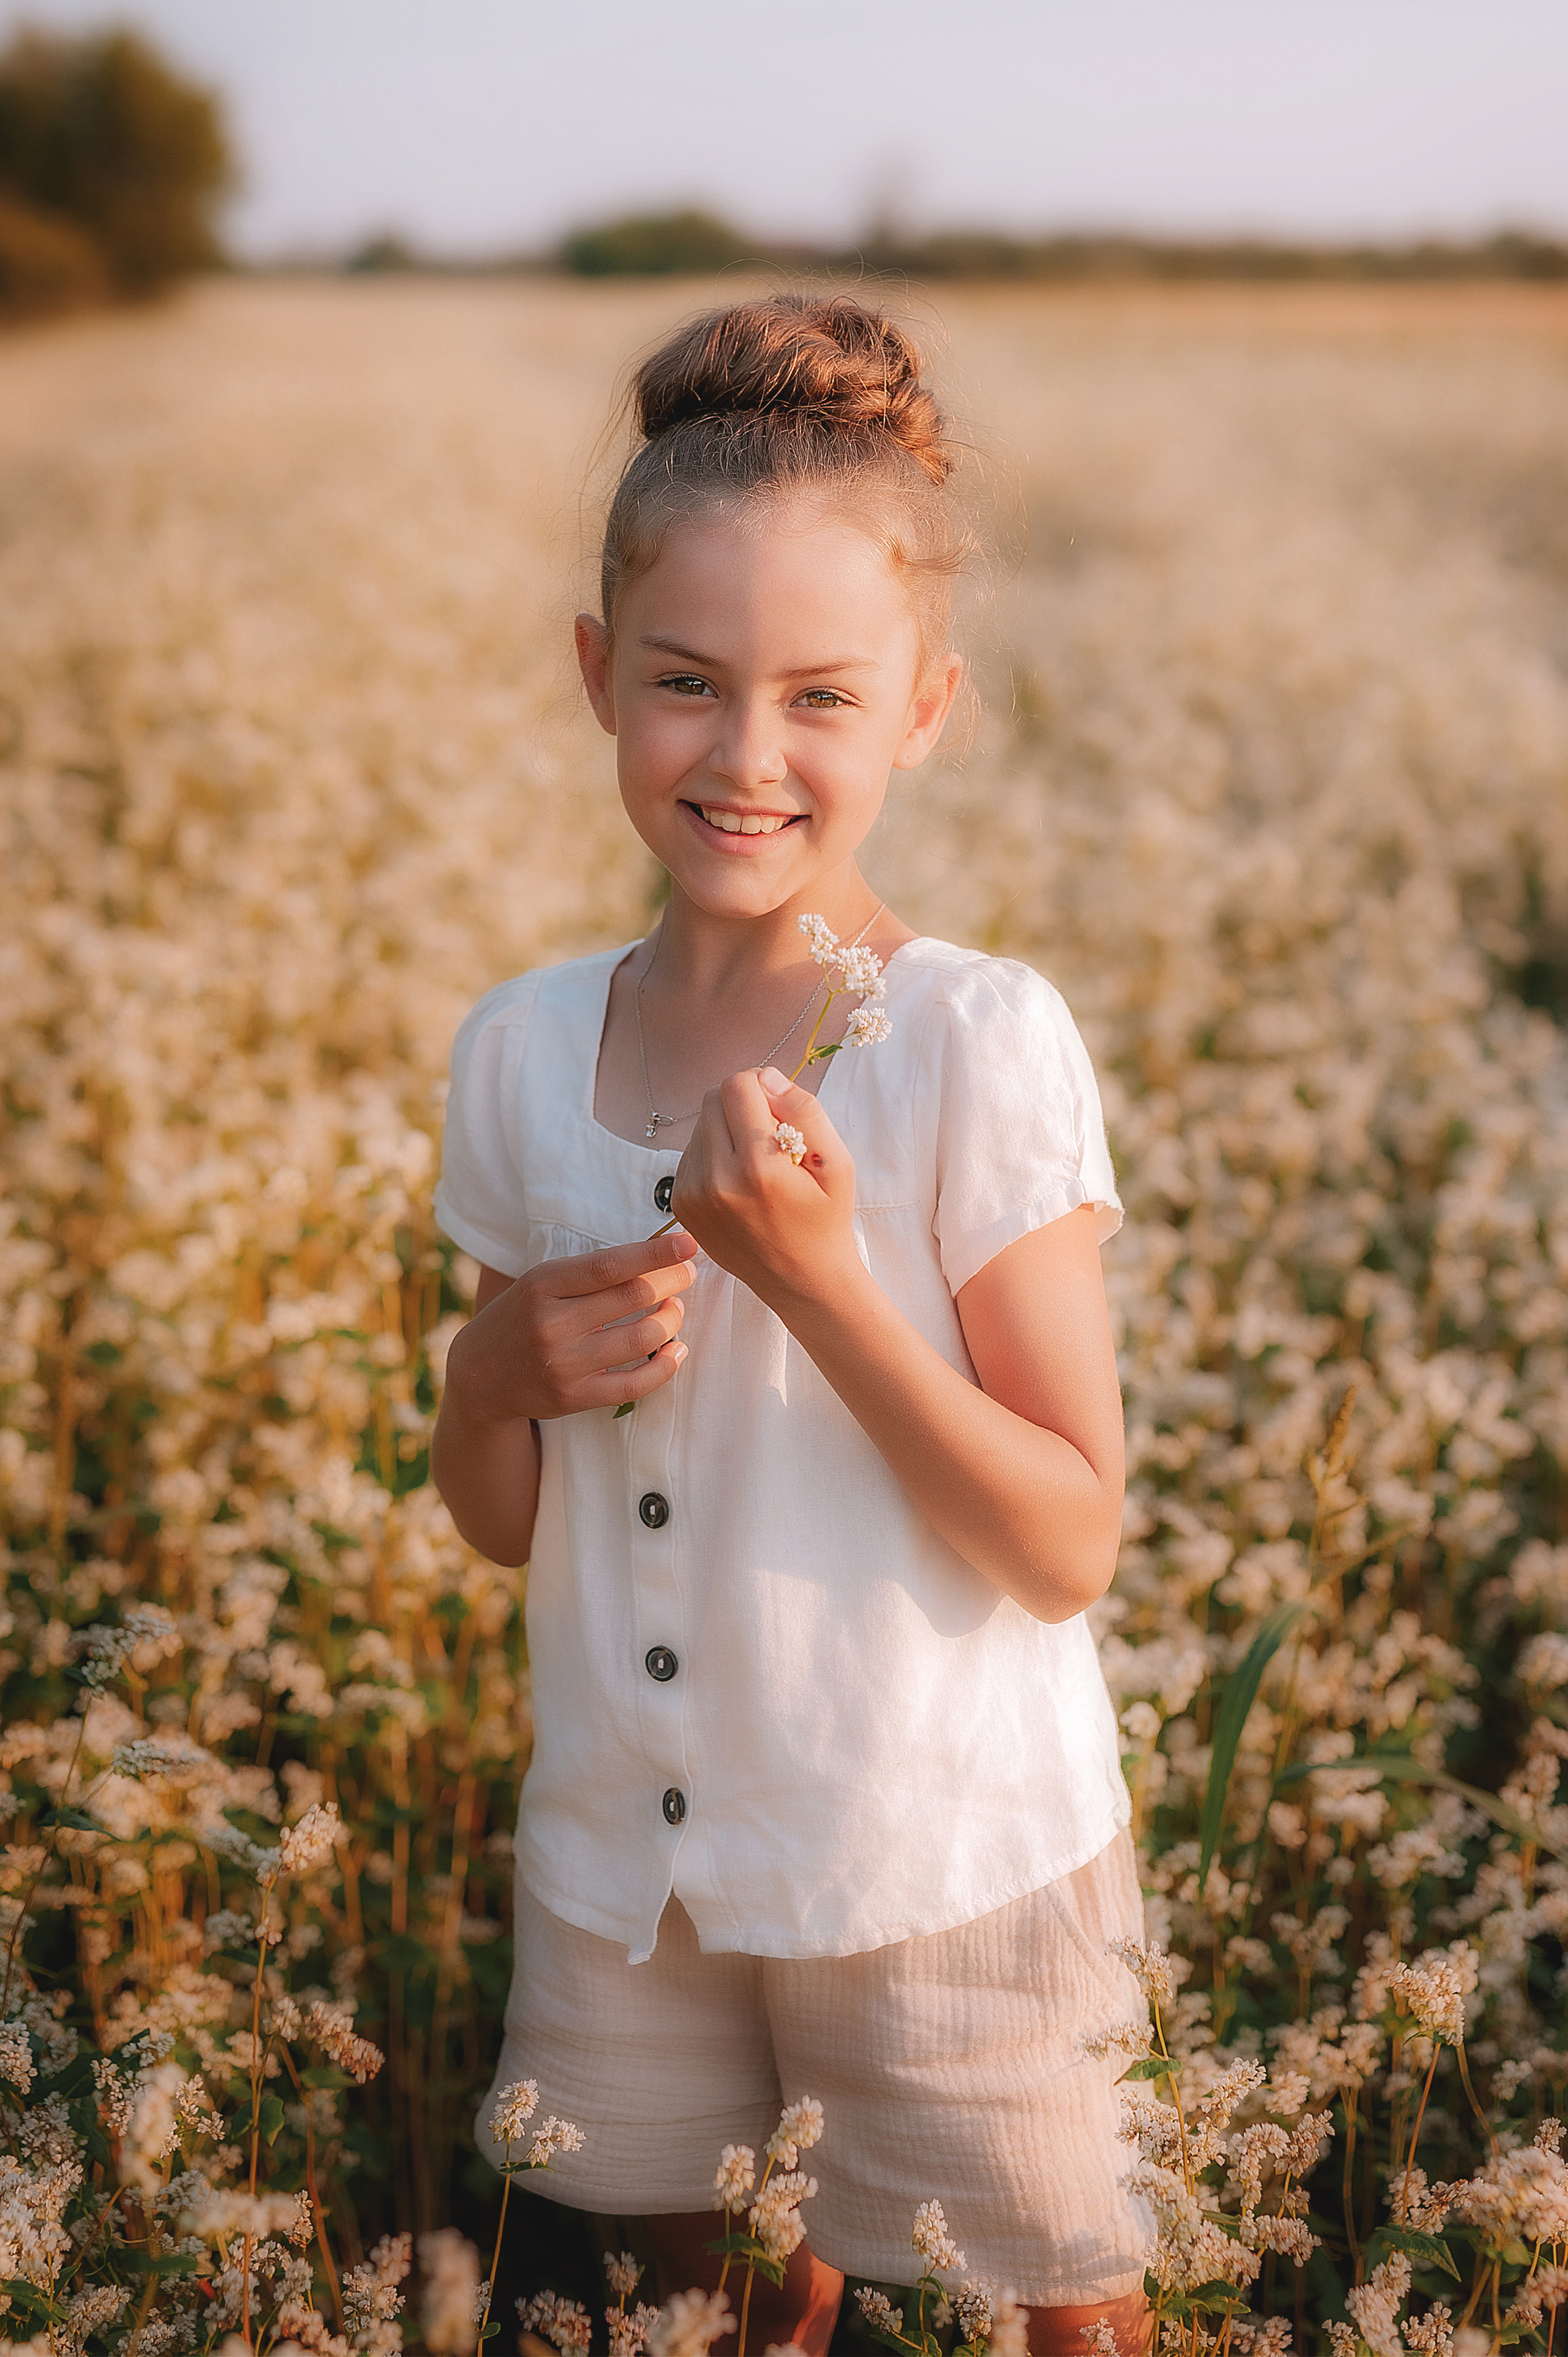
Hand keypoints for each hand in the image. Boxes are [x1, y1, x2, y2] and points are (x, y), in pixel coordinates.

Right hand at [444, 1231, 697, 1421]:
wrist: (478, 1375)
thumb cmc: (522, 1317)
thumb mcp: (541, 1282)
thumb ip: (589, 1271)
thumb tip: (655, 1255)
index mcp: (542, 1284)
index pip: (608, 1265)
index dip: (654, 1253)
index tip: (688, 1243)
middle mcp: (551, 1323)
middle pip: (631, 1297)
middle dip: (671, 1281)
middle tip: (687, 1273)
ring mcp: (563, 1363)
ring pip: (641, 1338)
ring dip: (671, 1320)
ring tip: (674, 1310)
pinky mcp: (574, 1397)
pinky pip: (635, 1384)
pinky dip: (666, 1365)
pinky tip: (677, 1350)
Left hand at [669, 1065, 858, 1308]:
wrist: (801, 1280)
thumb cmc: (825, 1219)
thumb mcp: (837, 1163)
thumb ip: (805, 1111)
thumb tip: (766, 1077)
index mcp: (758, 1168)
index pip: (738, 1086)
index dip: (762, 1086)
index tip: (780, 1111)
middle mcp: (716, 1180)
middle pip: (713, 1099)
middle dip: (742, 1105)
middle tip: (770, 1136)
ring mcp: (693, 1194)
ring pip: (700, 1124)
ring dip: (726, 1130)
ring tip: (756, 1164)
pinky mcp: (681, 1204)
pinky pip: (691, 1152)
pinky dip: (714, 1155)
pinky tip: (739, 1181)